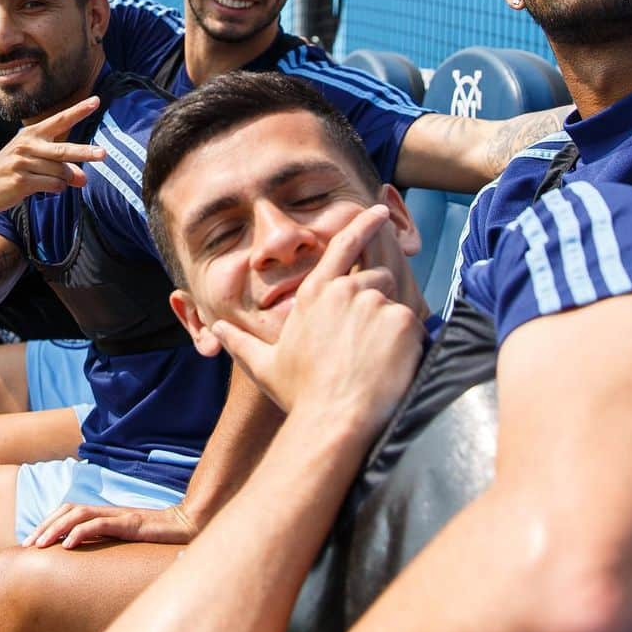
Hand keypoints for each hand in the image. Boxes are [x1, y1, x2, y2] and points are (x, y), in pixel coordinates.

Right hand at [0, 96, 105, 216]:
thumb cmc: (16, 171)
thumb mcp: (38, 163)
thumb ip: (62, 167)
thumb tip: (84, 179)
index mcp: (32, 133)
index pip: (59, 120)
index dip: (78, 110)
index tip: (96, 100)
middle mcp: (26, 145)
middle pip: (63, 150)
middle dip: (85, 152)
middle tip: (104, 154)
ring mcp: (22, 162)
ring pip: (60, 172)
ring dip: (66, 180)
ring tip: (57, 182)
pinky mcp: (20, 180)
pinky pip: (53, 185)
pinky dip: (58, 188)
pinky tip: (48, 188)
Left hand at [23, 501, 197, 548]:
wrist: (191, 526)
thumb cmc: (163, 539)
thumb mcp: (131, 545)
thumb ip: (113, 549)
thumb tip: (93, 570)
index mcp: (109, 516)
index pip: (71, 511)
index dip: (49, 522)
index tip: (32, 543)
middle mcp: (111, 513)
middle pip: (69, 509)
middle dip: (45, 525)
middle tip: (26, 546)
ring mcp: (121, 516)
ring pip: (79, 513)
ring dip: (56, 527)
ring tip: (40, 545)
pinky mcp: (132, 524)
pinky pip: (101, 524)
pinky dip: (81, 532)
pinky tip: (68, 546)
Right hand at [212, 205, 425, 432]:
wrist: (333, 420)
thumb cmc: (301, 395)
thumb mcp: (264, 366)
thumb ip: (240, 342)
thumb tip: (218, 329)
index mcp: (314, 294)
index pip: (342, 246)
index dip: (362, 225)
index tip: (379, 211)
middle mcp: (345, 291)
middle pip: (376, 279)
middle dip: (377, 302)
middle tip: (369, 341)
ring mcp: (374, 303)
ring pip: (395, 302)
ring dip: (392, 325)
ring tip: (379, 359)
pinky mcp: (402, 321)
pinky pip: (413, 324)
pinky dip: (408, 342)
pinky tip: (394, 365)